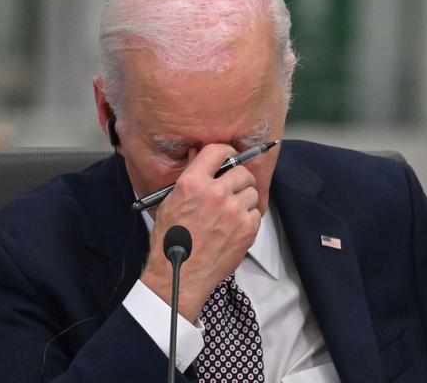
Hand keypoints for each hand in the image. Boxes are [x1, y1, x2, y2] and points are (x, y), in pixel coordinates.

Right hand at [140, 144, 260, 320]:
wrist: (179, 275)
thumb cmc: (170, 240)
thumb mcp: (170, 202)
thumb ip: (189, 178)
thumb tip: (198, 156)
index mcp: (193, 182)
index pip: (218, 151)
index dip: (227, 152)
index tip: (230, 158)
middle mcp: (215, 193)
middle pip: (242, 172)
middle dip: (239, 179)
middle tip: (233, 189)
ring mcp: (233, 211)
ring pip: (252, 192)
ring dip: (245, 199)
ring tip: (232, 212)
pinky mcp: (246, 229)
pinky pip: (256, 213)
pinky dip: (249, 218)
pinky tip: (235, 227)